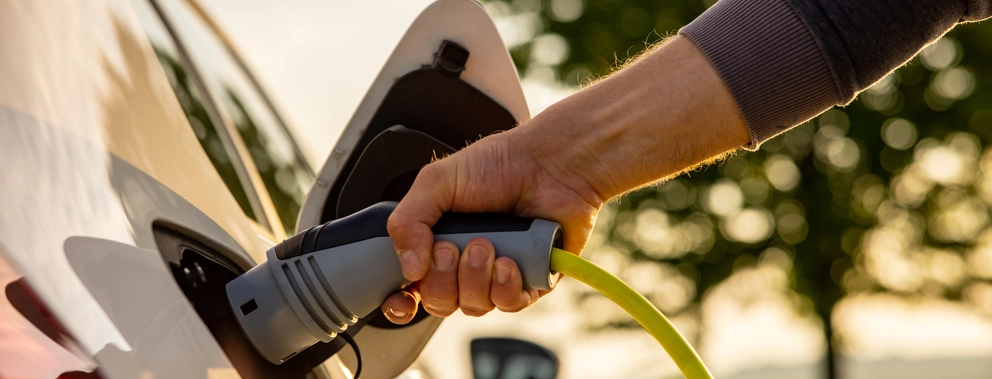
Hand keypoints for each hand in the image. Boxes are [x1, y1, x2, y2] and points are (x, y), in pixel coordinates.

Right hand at [380, 128, 604, 323]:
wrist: (551, 163)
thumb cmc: (499, 164)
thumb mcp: (437, 182)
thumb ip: (408, 221)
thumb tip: (408, 269)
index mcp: (437, 241)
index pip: (411, 287)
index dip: (402, 301)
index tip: (402, 299)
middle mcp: (465, 263)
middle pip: (439, 302)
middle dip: (442, 280)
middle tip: (452, 248)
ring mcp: (497, 275)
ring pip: (473, 306)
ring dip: (475, 278)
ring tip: (486, 245)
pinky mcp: (530, 281)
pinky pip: (508, 305)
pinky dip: (505, 287)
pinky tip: (509, 262)